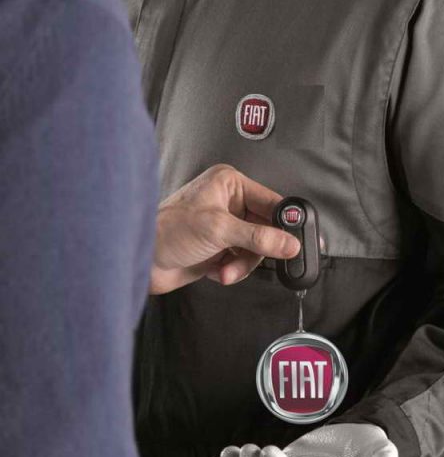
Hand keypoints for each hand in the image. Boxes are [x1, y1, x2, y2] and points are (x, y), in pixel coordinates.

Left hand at [150, 164, 299, 293]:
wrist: (139, 261)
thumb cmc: (165, 232)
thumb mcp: (219, 230)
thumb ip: (259, 237)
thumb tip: (289, 243)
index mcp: (229, 184)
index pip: (271, 202)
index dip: (283, 224)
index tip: (292, 242)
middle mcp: (228, 202)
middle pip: (266, 229)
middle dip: (256, 250)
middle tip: (249, 258)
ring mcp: (224, 225)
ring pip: (255, 248)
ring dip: (242, 263)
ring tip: (226, 270)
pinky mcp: (219, 246)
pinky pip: (242, 260)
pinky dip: (233, 269)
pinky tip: (217, 271)